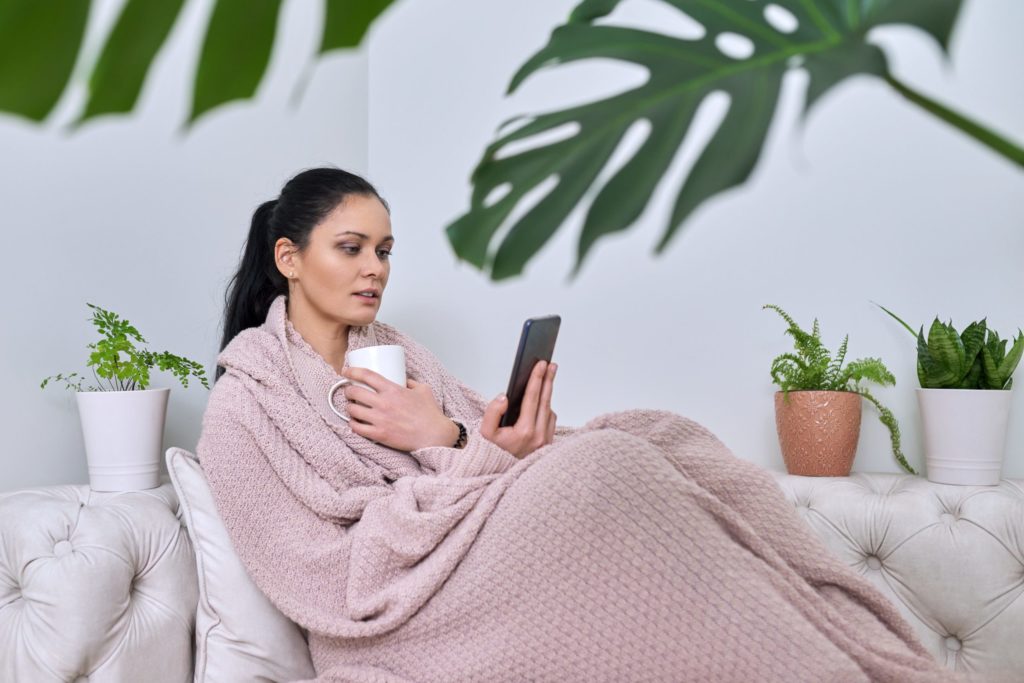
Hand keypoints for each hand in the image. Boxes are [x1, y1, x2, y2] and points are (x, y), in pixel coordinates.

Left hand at [340, 367, 457, 451]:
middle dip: (348, 390)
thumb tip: (403, 379)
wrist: (434, 436)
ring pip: (353, 410)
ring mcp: (380, 419)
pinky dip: (353, 424)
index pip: (366, 375)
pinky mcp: (379, 434)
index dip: (352, 371)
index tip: (346, 371)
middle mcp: (383, 403)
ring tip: (352, 407)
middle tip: (349, 391)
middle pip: (355, 392)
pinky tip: (354, 422)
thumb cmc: (430, 413)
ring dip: (349, 407)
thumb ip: (411, 382)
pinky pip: (357, 428)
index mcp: (393, 390)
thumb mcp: (423, 390)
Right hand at [479, 360, 556, 458]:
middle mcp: (539, 436)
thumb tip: (504, 397)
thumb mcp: (485, 433)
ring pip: (549, 411)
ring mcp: (545, 442)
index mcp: (524, 431)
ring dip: (548, 395)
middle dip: (548, 380)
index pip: (533, 398)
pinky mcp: (548, 445)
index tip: (542, 364)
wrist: (499, 476)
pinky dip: (546, 409)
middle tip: (551, 364)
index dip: (537, 378)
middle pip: (546, 401)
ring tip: (546, 379)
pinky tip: (541, 402)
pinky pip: (550, 422)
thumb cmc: (491, 453)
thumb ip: (492, 412)